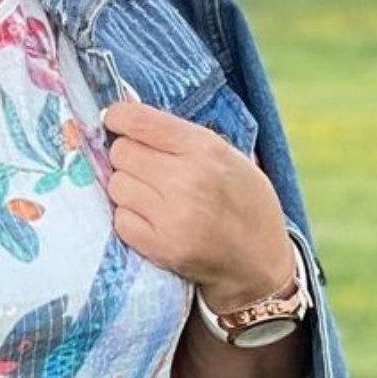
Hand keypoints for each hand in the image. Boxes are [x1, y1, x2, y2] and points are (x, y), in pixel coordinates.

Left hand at [98, 97, 294, 308]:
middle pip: (121, 152)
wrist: (262, 261)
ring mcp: (173, 217)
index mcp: (204, 149)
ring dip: (128, 187)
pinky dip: (130, 217)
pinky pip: (121, 220)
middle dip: (128, 155)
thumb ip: (181, 136)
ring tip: (151, 194)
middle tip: (145, 165)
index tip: (114, 120)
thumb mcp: (228, 154)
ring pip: (117, 185)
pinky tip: (151, 218)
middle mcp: (186, 180)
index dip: (118, 116)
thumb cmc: (245, 200)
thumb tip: (127, 118)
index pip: (138, 121)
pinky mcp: (162, 248)